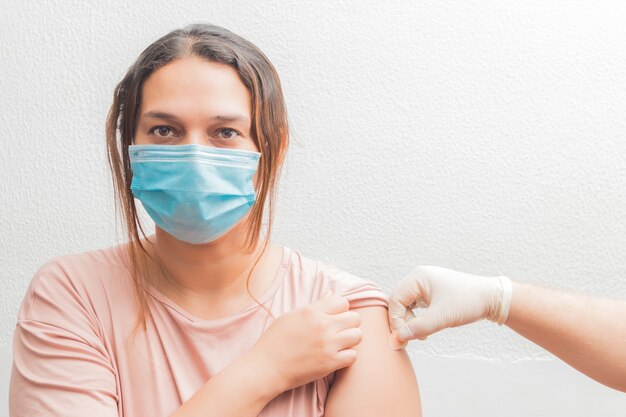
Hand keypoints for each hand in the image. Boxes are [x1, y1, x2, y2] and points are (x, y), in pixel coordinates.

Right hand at [249, 295, 361, 391]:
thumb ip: (314, 306)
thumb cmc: (275, 341)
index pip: (342, 302)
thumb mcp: (291, 316)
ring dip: (350, 340)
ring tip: (339, 344)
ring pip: (357, 336)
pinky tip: (336, 356)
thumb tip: (332, 294)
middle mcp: (322, 325)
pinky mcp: (330, 363)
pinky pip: (353, 355)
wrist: (266, 367)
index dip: (340, 310)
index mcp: (311, 311)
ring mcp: (327, 345)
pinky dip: (347, 356)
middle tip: (339, 331)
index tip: (334, 317)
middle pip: (354, 318)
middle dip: (349, 324)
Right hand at [388, 266, 511, 348]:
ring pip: (405, 305)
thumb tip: (396, 339)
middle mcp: (418, 278)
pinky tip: (426, 327)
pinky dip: (416, 318)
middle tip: (410, 338)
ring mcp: (424, 284)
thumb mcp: (442, 317)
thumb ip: (418, 328)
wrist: (491, 298)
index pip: (395, 300)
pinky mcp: (430, 292)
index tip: (403, 338)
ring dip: (409, 321)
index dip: (396, 320)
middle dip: (402, 321)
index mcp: (418, 277)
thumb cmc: (469, 302)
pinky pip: (414, 305)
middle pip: (398, 302)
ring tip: (422, 334)